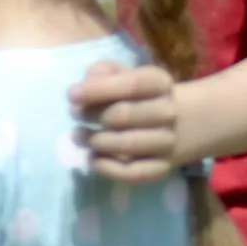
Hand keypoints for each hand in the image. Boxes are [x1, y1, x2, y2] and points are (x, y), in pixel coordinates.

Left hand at [69, 60, 181, 183]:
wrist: (174, 122)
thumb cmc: (133, 93)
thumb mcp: (119, 73)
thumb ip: (100, 73)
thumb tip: (82, 91)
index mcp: (158, 83)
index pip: (131, 85)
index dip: (98, 90)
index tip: (72, 95)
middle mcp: (168, 112)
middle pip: (124, 115)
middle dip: (93, 115)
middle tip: (76, 115)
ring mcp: (167, 142)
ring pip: (127, 145)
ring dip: (96, 141)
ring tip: (79, 136)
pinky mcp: (162, 168)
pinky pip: (134, 173)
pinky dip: (108, 169)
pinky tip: (92, 158)